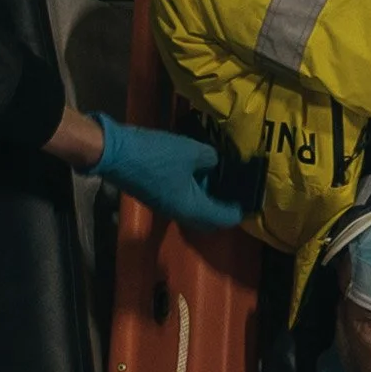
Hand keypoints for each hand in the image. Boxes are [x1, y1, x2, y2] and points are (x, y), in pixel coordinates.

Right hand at [84, 112, 251, 228]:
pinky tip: (202, 170)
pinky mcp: (158, 195)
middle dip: (226, 208)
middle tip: (239, 190)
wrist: (116, 154)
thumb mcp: (191, 152)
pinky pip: (185, 198)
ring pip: (196, 209)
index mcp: (192, 208)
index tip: (254, 199)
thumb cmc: (157, 156)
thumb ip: (211, 159)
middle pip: (210, 219)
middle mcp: (180, 213)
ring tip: (224, 177)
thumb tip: (215, 162)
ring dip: (209, 197)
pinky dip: (196, 190)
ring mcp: (167, 205)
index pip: (224, 218)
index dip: (240, 211)